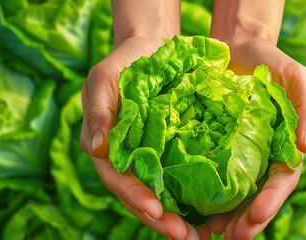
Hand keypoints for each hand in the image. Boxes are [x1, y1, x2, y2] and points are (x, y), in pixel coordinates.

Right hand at [80, 37, 201, 239]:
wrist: (152, 50)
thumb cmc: (124, 63)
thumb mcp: (103, 80)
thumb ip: (98, 112)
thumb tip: (96, 150)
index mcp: (107, 148)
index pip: (118, 179)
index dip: (135, 197)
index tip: (156, 211)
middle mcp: (127, 159)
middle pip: (141, 196)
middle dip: (161, 219)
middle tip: (186, 237)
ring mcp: (149, 158)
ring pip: (161, 194)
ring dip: (178, 218)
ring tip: (200, 236)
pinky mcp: (170, 152)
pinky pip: (179, 178)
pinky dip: (190, 198)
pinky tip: (209, 212)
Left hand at [207, 38, 305, 239]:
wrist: (237, 49)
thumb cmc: (269, 62)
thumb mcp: (294, 76)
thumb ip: (304, 107)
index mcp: (284, 146)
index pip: (282, 180)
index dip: (272, 200)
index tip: (257, 216)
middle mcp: (263, 156)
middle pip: (258, 195)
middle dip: (248, 220)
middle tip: (233, 237)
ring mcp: (240, 154)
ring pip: (236, 194)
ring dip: (227, 216)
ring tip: (212, 232)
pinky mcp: (217, 147)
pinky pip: (213, 174)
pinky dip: (206, 195)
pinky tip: (195, 210)